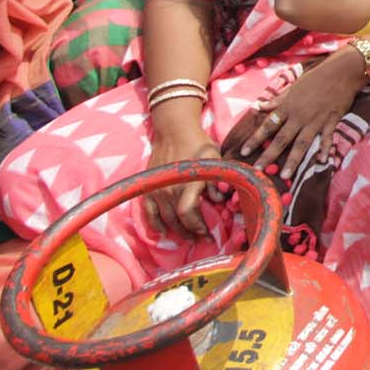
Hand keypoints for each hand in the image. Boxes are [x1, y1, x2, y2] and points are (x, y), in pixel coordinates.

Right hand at [143, 119, 220, 237]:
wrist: (174, 131)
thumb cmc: (198, 144)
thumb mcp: (215, 160)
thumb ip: (217, 181)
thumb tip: (221, 202)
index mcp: (188, 183)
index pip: (188, 214)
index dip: (198, 227)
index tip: (208, 233)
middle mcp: (170, 189)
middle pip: (177, 221)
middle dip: (190, 233)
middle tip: (201, 239)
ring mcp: (157, 189)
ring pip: (164, 219)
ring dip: (176, 231)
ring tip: (187, 237)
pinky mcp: (149, 187)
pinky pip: (148, 212)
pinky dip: (154, 224)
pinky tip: (162, 232)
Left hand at [221, 54, 358, 175]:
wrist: (340, 73)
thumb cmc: (315, 78)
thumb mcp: (292, 87)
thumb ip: (276, 100)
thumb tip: (257, 107)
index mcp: (288, 107)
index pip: (268, 125)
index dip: (255, 138)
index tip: (243, 151)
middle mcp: (299, 116)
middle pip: (281, 139)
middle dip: (269, 155)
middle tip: (258, 170)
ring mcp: (315, 120)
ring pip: (301, 144)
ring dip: (292, 161)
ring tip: (284, 175)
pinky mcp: (331, 122)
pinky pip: (326, 139)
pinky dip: (324, 150)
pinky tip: (321, 162)